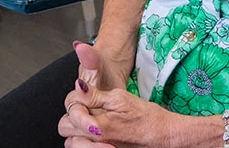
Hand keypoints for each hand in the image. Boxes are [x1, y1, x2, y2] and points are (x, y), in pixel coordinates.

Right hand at [59, 42, 130, 145]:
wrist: (111, 80)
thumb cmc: (103, 72)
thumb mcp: (99, 65)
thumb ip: (89, 58)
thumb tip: (79, 46)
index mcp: (75, 98)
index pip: (72, 113)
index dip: (82, 120)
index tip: (95, 127)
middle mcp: (76, 113)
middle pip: (69, 130)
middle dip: (84, 139)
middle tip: (105, 144)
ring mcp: (84, 124)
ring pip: (77, 141)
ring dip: (89, 146)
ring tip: (110, 147)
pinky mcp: (92, 133)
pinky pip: (87, 143)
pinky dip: (96, 147)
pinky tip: (112, 146)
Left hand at [61, 80, 177, 147]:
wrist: (162, 135)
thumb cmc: (145, 116)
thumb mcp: (120, 99)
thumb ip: (95, 95)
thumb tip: (78, 87)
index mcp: (98, 127)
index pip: (70, 115)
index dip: (76, 103)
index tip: (84, 96)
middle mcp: (96, 141)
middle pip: (66, 130)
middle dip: (70, 118)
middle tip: (83, 110)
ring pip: (72, 143)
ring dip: (75, 132)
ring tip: (87, 122)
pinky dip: (84, 142)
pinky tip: (92, 134)